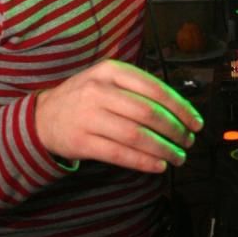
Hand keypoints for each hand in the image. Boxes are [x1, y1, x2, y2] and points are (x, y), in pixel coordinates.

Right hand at [35, 59, 203, 172]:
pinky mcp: (81, 142)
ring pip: (136, 135)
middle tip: (188, 140)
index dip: (180, 107)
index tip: (195, 121)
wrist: (41, 117)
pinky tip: (158, 165)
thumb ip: (137, 88)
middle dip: (175, 129)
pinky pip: (120, 154)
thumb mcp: (106, 80)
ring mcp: (88, 117)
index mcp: (110, 71)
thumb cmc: (84, 97)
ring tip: (178, 156)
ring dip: (163, 148)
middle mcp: (99, 91)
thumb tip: (179, 109)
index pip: (154, 88)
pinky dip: (143, 161)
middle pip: (148, 113)